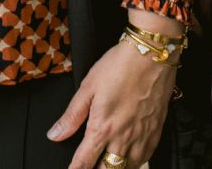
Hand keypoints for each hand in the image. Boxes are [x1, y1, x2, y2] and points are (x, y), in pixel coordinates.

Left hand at [47, 30, 178, 168]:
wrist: (152, 54)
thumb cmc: (120, 66)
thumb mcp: (88, 87)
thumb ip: (72, 116)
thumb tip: (55, 134)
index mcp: (103, 127)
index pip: (84, 163)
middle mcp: (123, 137)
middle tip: (90, 165)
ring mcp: (142, 137)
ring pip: (128, 168)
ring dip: (116, 168)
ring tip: (107, 162)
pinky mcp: (156, 132)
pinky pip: (145, 159)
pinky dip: (135, 162)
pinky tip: (129, 158)